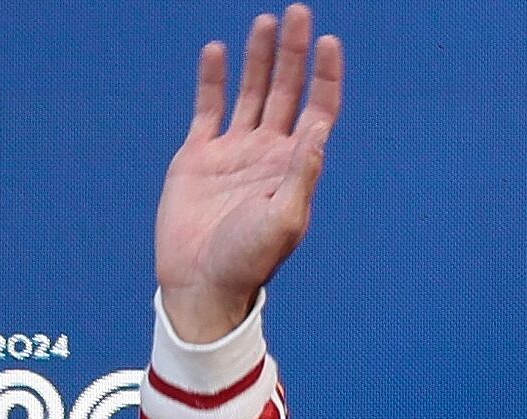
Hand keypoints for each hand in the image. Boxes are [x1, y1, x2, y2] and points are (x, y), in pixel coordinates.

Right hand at [155, 5, 343, 340]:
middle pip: (285, 91)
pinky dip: (213, 80)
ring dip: (259, 58)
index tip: (328, 43)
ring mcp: (233, 152)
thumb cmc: (249, 261)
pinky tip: (219, 52)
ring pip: (250, 93)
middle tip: (299, 12)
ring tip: (266, 22)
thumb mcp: (284, 220)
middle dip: (294, 53)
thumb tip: (320, 129)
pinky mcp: (198, 156)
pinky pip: (208, 109)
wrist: (202, 283)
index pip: (317, 110)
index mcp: (294, 167)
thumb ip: (302, 174)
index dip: (325, 77)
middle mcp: (267, 154)